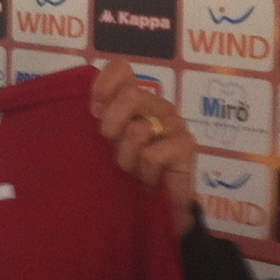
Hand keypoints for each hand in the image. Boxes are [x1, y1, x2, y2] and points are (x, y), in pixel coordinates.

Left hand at [90, 59, 196, 236]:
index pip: (121, 69)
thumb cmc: (125, 174)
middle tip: (112, 148)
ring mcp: (174, 123)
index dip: (103, 85)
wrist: (154, 209)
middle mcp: (156, 105)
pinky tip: (150, 180)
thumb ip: (99, 119)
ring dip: (127, 158)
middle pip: (130, 95)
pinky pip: (152, 155)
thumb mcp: (105, 143)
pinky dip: (145, 173)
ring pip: (138, 130)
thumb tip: (93, 106)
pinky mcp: (187, 146)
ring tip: (133, 170)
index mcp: (134, 98)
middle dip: (112, 127)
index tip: (93, 112)